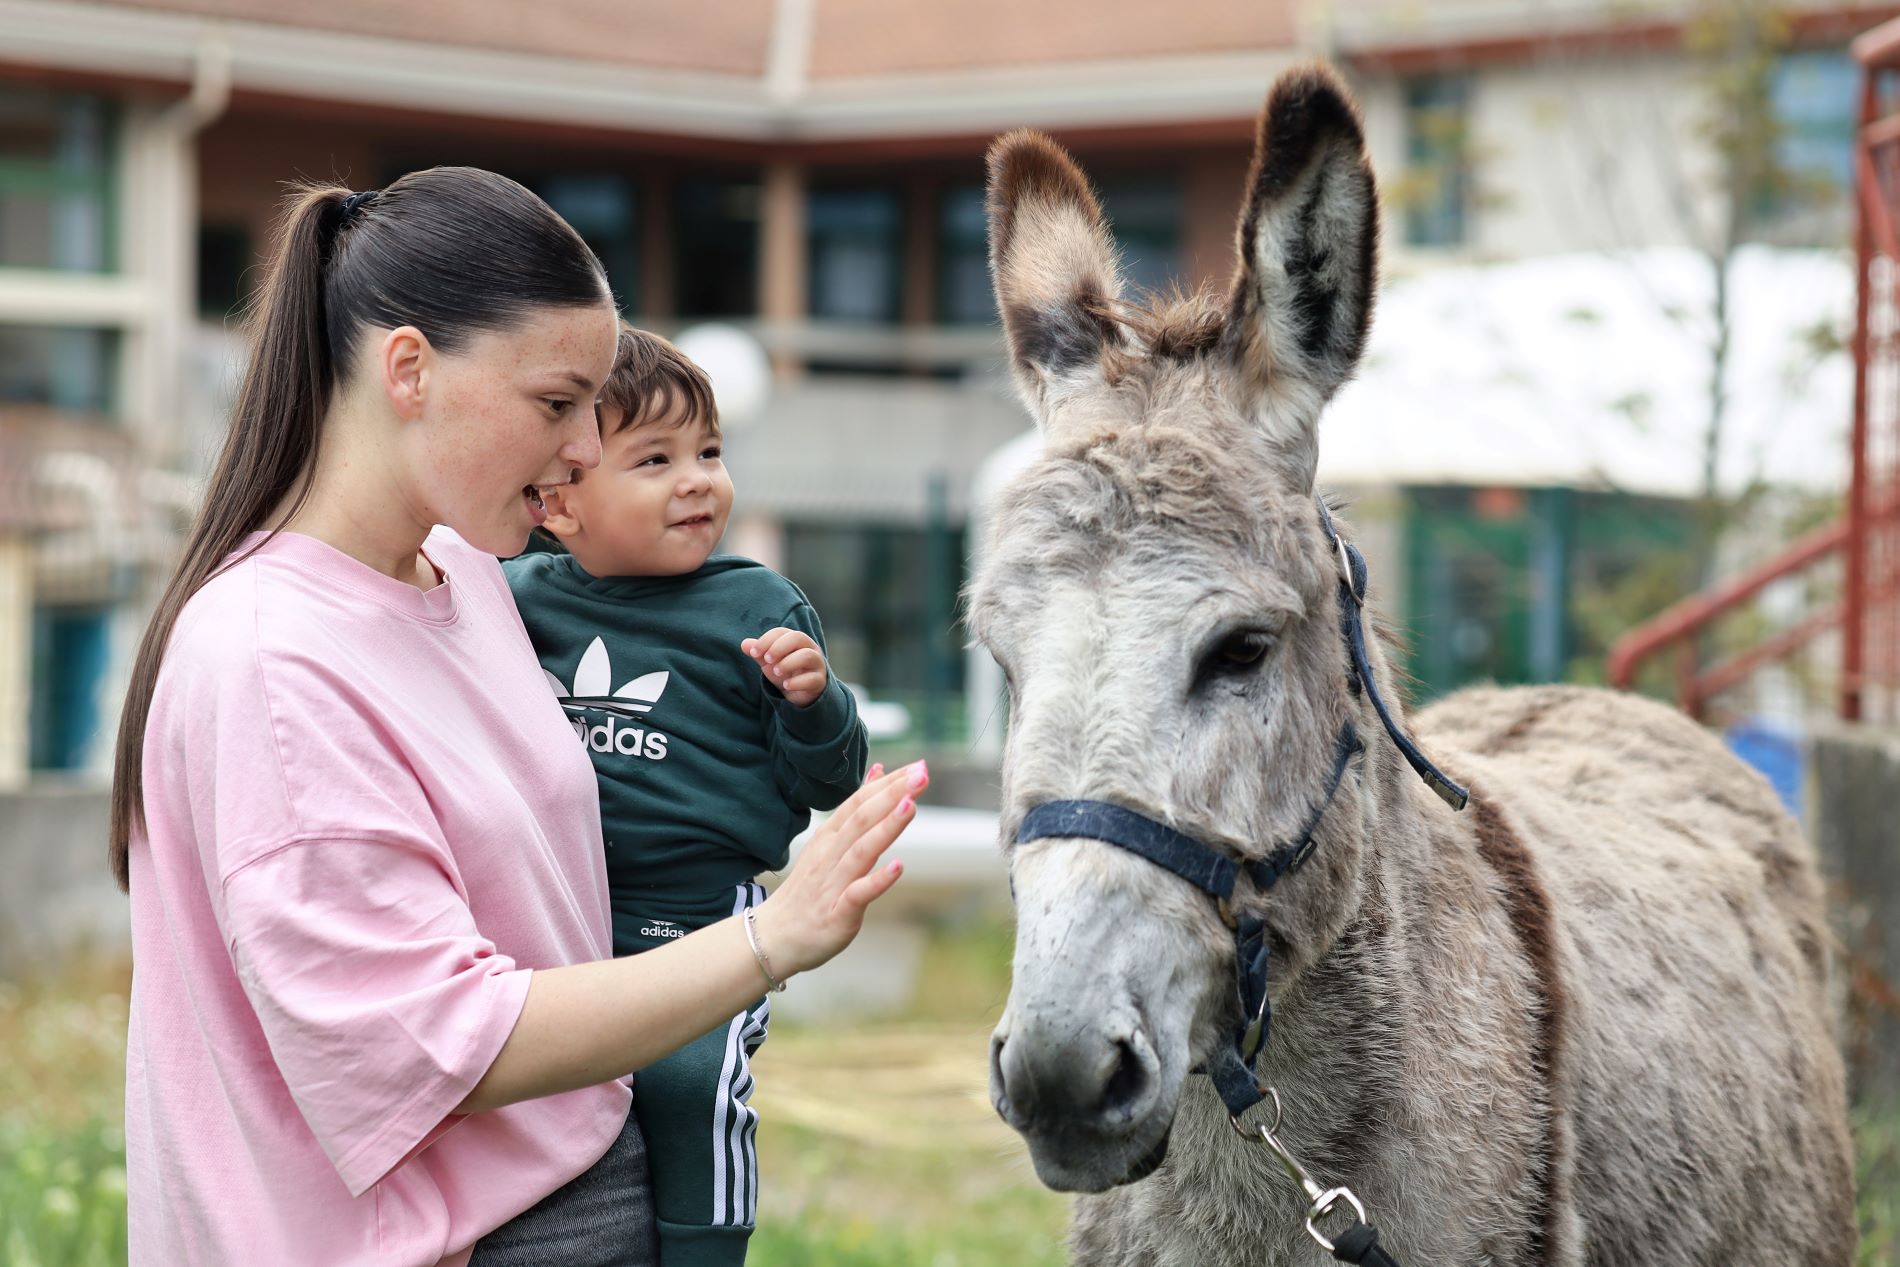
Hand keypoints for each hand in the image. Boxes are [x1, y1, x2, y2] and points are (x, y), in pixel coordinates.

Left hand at [742, 628, 828, 706]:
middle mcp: (809, 648)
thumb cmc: (785, 672)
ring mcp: (817, 664)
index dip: (766, 640)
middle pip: (798, 637)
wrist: (800, 694)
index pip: (782, 632)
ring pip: (807, 656)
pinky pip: (812, 679)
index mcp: (796, 640)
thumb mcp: (769, 662)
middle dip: (779, 647)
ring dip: (788, 663)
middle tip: (766, 660)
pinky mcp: (820, 681)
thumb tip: (744, 644)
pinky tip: (786, 686)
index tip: (753, 652)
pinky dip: (797, 682)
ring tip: (776, 672)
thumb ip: (759, 653)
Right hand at [751, 761, 925, 976]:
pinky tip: (899, 867)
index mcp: (829, 837)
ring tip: (910, 805)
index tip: (917, 766)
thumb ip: (856, 811)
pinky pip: (858, 894)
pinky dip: (878, 880)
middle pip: (861, 818)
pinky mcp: (838, 913)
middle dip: (892, 794)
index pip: (859, 802)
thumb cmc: (809, 889)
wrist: (773, 936)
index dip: (888, 783)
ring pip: (861, 850)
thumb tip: (880, 772)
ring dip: (886, 827)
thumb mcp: (830, 843)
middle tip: (922, 774)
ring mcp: (833, 883)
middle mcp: (830, 855)